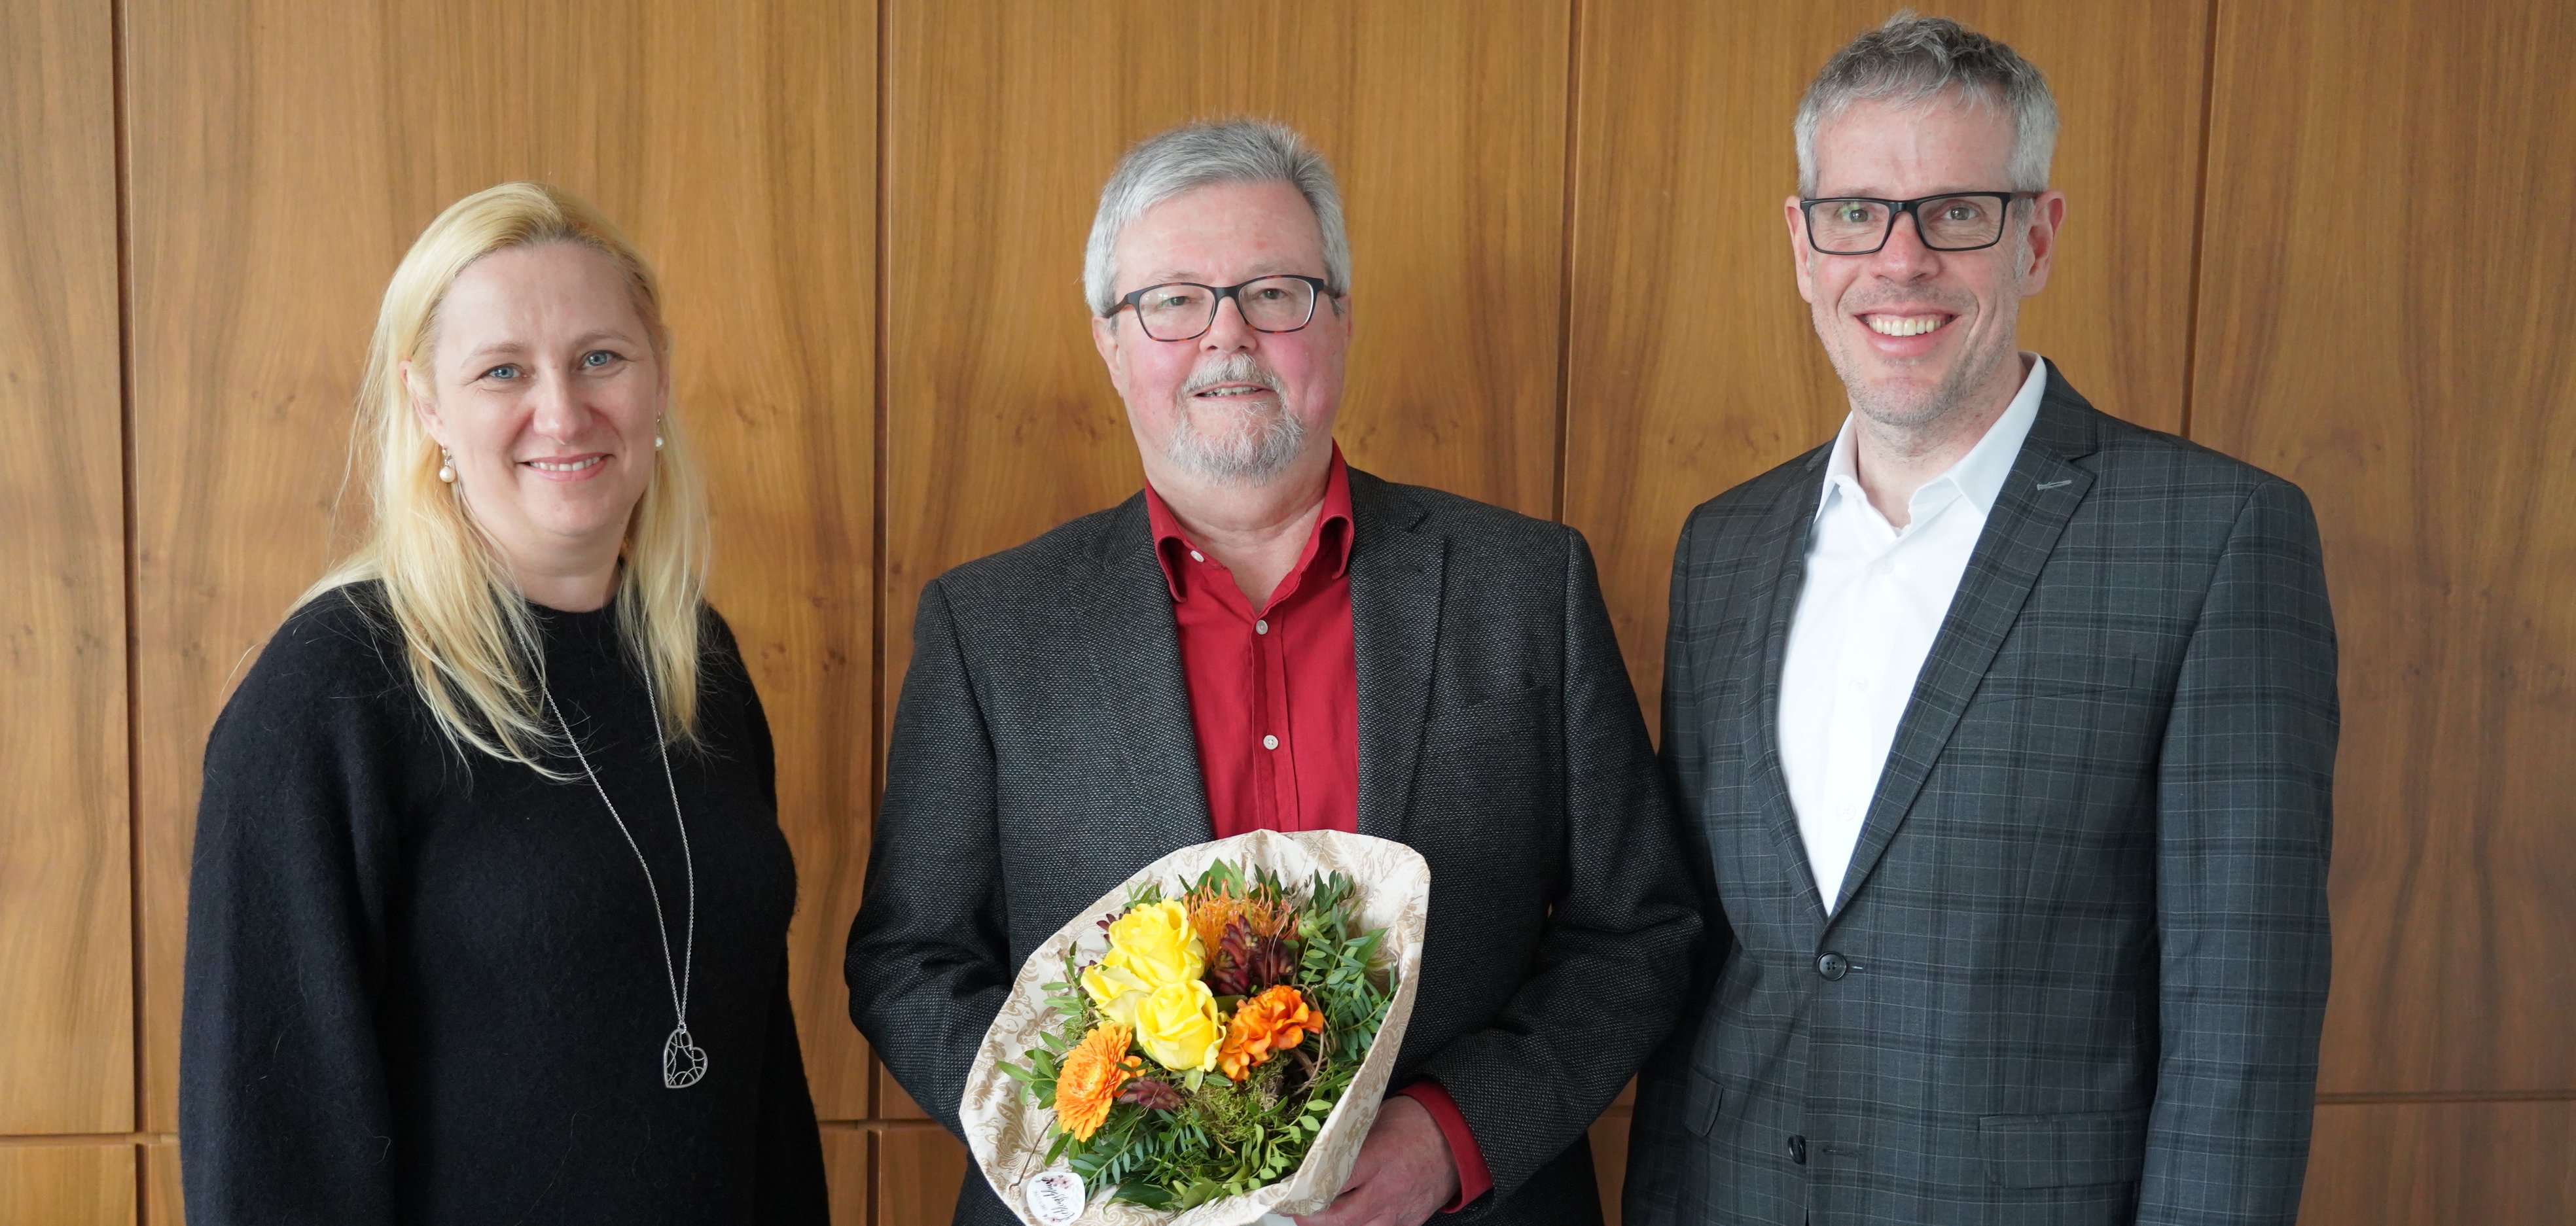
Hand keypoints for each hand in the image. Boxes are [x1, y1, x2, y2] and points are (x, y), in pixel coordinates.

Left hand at [1293, 1094, 1459, 1225]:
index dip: (1306, 1191)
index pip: (1333, 1182)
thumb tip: (1315, 1155)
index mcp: (1379, 1156)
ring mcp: (1401, 1210)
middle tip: (1299, 1211)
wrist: (1459, 1136)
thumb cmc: (1415, 1121)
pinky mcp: (1411, 1222)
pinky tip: (1351, 1221)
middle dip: (1313, 1219)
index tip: (1288, 1192)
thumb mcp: (1376, 1118)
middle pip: (1341, 1218)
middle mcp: (1389, 1189)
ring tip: (1320, 1217)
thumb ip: (1348, 1140)